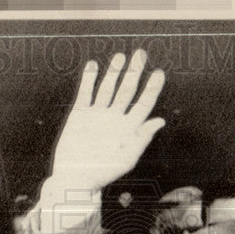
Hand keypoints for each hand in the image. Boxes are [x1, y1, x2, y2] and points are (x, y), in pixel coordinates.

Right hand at [49, 50, 165, 193]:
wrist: (73, 179)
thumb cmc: (102, 174)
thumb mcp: (126, 158)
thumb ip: (142, 138)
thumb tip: (160, 121)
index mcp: (129, 129)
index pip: (144, 104)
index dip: (152, 88)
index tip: (159, 73)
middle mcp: (115, 119)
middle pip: (127, 91)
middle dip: (134, 72)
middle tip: (141, 54)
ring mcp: (97, 115)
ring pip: (107, 88)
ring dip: (113, 72)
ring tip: (120, 57)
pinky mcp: (80, 115)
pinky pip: (86, 93)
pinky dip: (89, 79)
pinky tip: (93, 66)